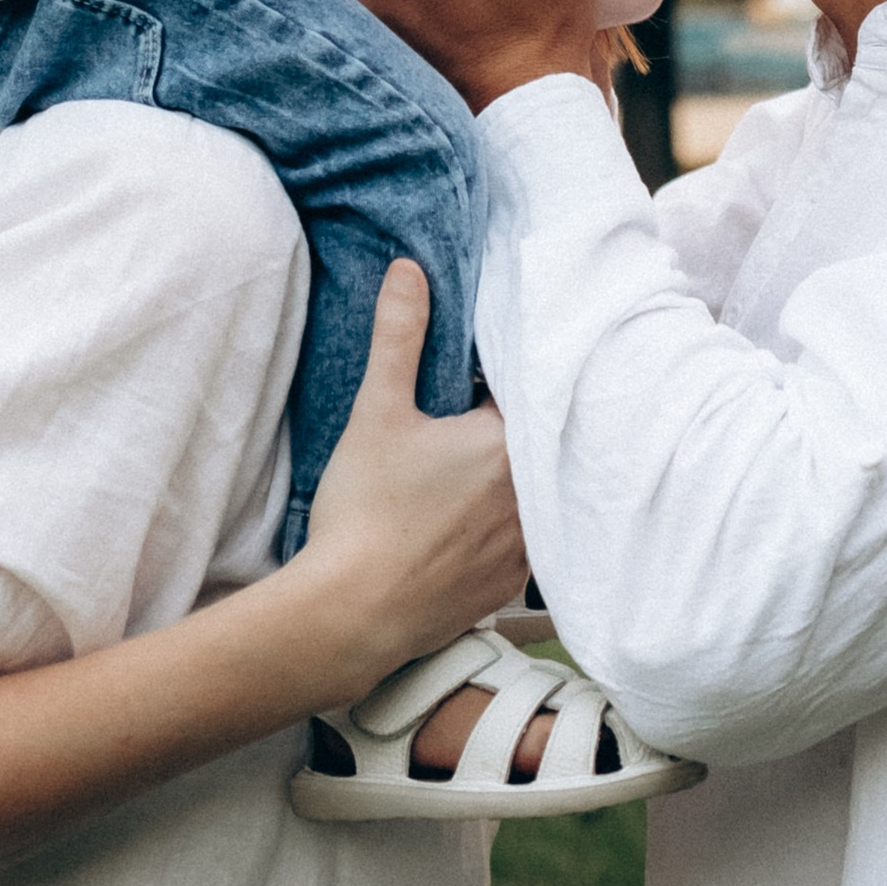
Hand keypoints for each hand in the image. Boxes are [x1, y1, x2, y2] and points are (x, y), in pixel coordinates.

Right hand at [293, 263, 526, 671]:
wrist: (352, 614)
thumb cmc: (365, 512)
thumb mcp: (377, 412)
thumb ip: (399, 337)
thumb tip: (409, 271)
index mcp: (508, 445)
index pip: (527, 392)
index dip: (503, 381)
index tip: (481, 375)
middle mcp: (532, 497)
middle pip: (535, 444)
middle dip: (512, 428)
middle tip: (475, 415)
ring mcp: (525, 547)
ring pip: (535, 495)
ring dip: (514, 480)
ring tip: (476, 469)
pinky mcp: (508, 585)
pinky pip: (523, 543)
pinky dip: (506, 527)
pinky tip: (471, 522)